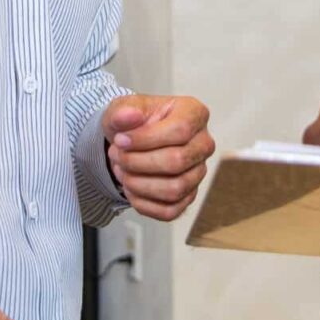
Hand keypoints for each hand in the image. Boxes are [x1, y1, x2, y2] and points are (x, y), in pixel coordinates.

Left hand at [104, 95, 214, 221]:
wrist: (130, 142)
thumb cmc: (133, 122)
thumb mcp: (123, 108)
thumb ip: (123, 110)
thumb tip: (128, 116)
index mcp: (195, 114)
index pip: (180, 130)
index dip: (145, 139)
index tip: (120, 140)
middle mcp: (203, 144)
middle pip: (177, 162)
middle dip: (137, 162)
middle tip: (116, 156)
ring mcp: (198, 172)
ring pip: (174, 189)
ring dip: (139, 184)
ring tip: (121, 170)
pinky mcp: (188, 196)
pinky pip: (170, 211)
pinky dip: (143, 203)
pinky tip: (129, 188)